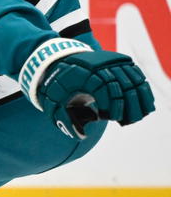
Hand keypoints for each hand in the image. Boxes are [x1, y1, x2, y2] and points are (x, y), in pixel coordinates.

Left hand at [33, 48, 155, 137]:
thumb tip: (81, 136)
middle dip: (129, 105)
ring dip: (139, 98)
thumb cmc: (57, 84)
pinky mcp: (119, 60)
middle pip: (123, 83)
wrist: (61, 60)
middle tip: (128, 121)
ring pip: (133, 78)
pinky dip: (142, 88)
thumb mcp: (54, 100)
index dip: (113, 105)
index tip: (114, 119)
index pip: (106, 88)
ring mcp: (111, 61)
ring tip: (136, 116)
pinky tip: (142, 103)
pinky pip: (135, 73)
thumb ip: (64, 119)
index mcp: (83, 74)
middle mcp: (100, 65)